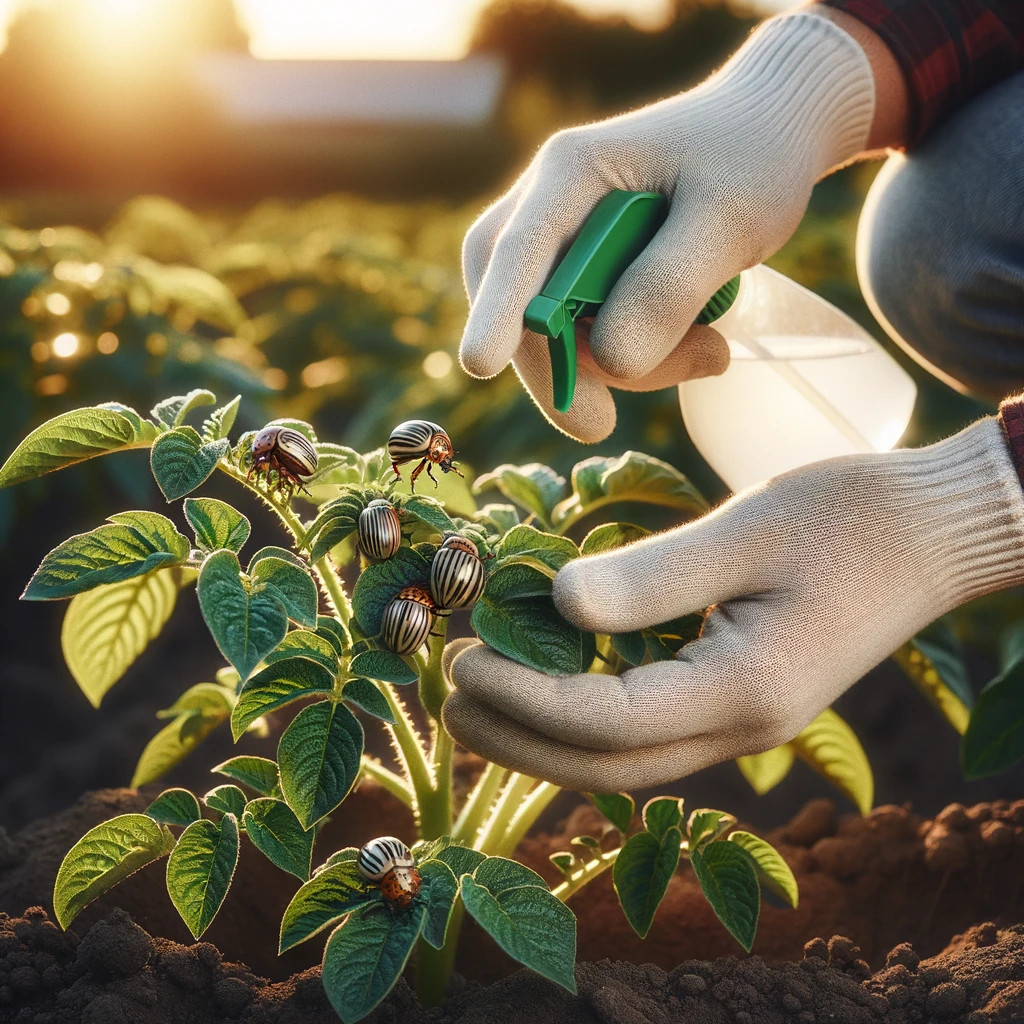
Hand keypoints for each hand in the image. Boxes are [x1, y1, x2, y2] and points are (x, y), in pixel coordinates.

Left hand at [442, 420, 1023, 790]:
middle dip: (518, 739)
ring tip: (476, 696)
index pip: (607, 723)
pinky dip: (586, 720)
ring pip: (626, 761)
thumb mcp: (747, 530)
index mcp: (745, 690)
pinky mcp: (742, 698)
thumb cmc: (850, 517)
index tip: (461, 661)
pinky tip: (547, 683)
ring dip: (545, 740)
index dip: (524, 701)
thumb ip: (650, 576)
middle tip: (446, 692)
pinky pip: (650, 732)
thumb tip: (554, 600)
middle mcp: (742, 725)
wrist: (933, 533)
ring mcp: (745, 720)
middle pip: (607, 767)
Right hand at [459, 11, 874, 442]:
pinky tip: (697, 346)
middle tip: (600, 425)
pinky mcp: (585, 274)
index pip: (516, 249)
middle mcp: (548, 204)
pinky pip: (584, 334)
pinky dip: (636, 357)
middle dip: (556, 367)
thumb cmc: (752, 158)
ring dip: (616, 366)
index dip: (496, 310)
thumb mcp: (731, 217)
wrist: (770, 130)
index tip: (480, 365)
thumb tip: (610, 362)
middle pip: (515, 300)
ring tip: (709, 353)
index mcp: (570, 172)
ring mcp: (562, 242)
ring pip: (551, 331)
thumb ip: (670, 284)